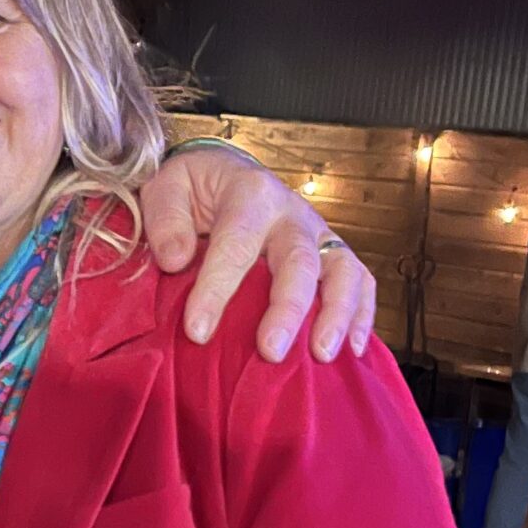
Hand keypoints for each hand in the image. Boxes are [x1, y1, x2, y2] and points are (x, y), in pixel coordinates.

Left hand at [140, 149, 376, 362]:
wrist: (226, 171)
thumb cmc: (194, 188)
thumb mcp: (165, 187)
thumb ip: (165, 220)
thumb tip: (176, 260)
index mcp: (250, 193)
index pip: (236, 244)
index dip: (217, 289)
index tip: (198, 331)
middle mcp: (291, 213)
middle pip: (299, 261)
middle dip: (287, 309)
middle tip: (270, 351)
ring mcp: (317, 233)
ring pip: (342, 270)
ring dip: (337, 314)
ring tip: (322, 355)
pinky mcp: (332, 252)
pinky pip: (360, 280)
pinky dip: (362, 314)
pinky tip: (354, 350)